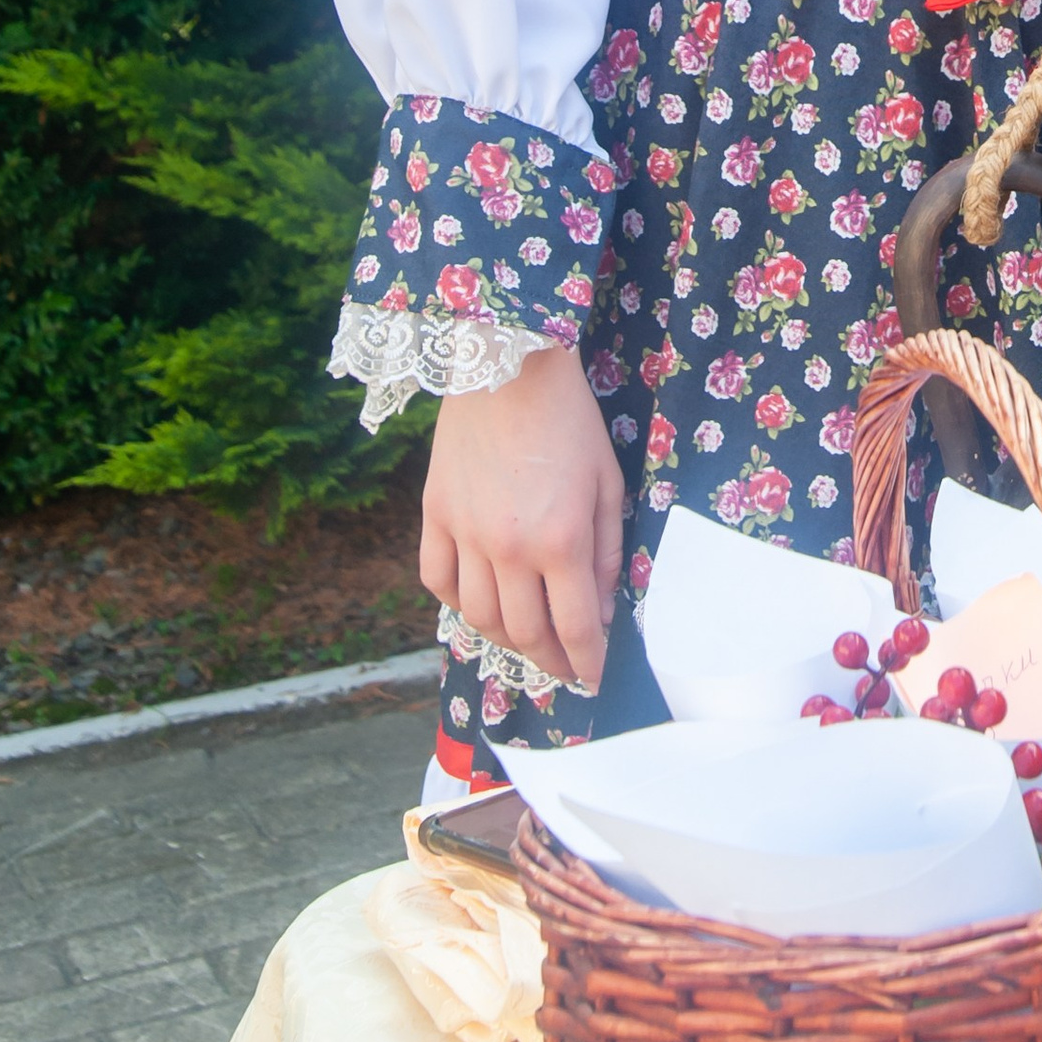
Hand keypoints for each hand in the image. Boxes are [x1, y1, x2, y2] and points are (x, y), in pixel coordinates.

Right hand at [421, 344, 625, 692]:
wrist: (507, 364)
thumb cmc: (569, 420)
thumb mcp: (607, 483)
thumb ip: (606, 552)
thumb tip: (600, 611)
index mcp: (560, 540)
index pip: (574, 628)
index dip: (588, 662)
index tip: (595, 678)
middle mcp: (509, 548)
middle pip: (525, 633)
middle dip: (551, 662)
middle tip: (565, 668)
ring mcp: (465, 534)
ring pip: (480, 617)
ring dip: (507, 640)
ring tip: (528, 640)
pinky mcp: (434, 515)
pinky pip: (438, 581)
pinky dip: (458, 603)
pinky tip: (480, 602)